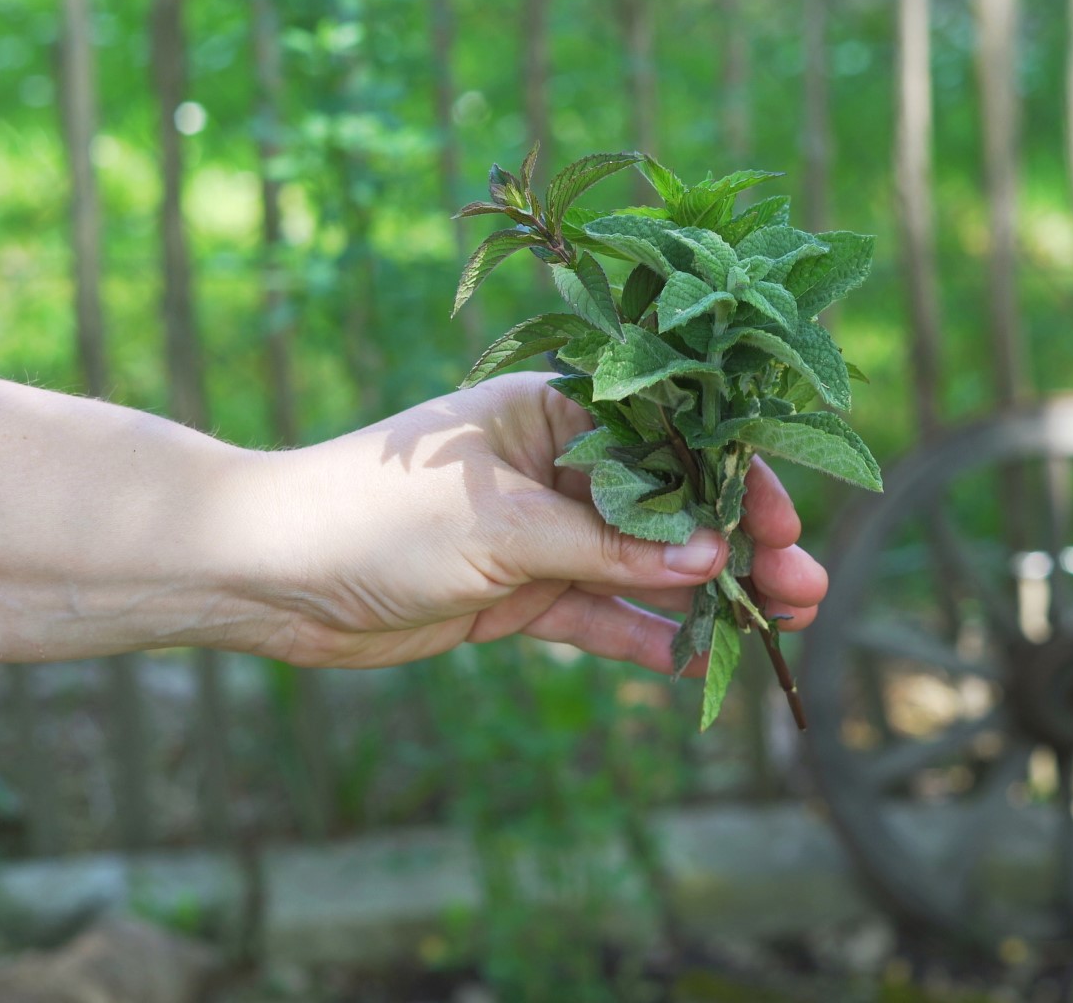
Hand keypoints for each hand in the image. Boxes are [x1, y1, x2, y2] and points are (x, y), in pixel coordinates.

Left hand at [257, 372, 827, 673]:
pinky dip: (643, 636)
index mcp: (554, 409)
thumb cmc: (376, 512)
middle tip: (805, 588)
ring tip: (779, 627)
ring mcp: (540, 532)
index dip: (733, 479)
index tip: (782, 524)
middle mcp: (555, 465)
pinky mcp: (518, 593)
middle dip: (739, 545)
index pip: (669, 436)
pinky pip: (599, 614)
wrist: (267, 574)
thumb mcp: (502, 525)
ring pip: (643, 565)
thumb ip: (609, 547)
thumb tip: (714, 563)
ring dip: (707, 596)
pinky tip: (695, 662)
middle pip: (671, 504)